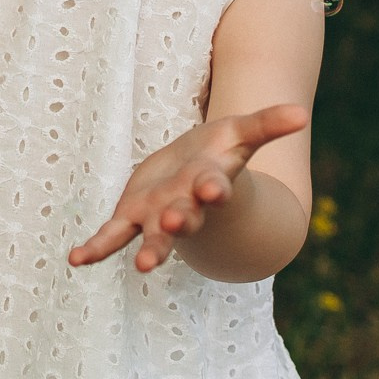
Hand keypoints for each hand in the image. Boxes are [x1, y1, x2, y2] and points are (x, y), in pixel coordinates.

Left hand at [68, 104, 308, 273]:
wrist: (194, 178)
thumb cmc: (218, 154)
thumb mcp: (239, 133)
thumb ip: (266, 125)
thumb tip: (301, 113)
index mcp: (212, 183)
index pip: (216, 186)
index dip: (215, 188)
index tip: (215, 190)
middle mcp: (187, 205)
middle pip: (186, 217)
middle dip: (182, 221)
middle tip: (176, 223)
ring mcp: (159, 216)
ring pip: (154, 236)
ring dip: (152, 249)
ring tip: (145, 266)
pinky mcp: (132, 217)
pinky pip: (112, 236)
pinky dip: (96, 249)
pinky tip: (77, 259)